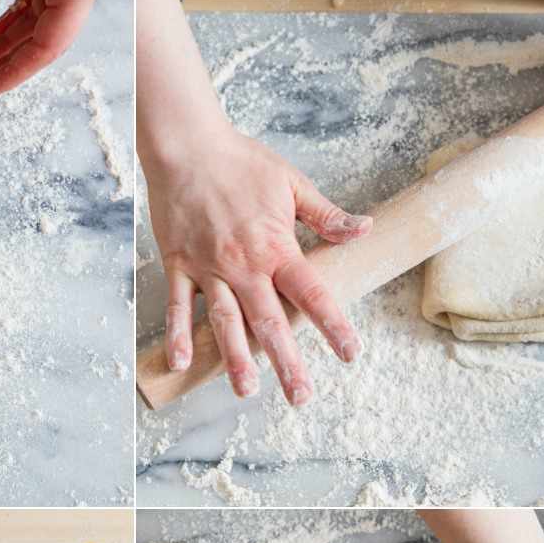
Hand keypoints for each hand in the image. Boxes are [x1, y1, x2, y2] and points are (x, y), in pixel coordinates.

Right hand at [144, 124, 371, 404]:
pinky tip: (182, 364)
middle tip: (299, 396)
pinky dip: (179, 335)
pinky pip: (179, 306)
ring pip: (225, 322)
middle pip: (269, 322)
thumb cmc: (241, 162)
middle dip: (286, 361)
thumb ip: (326, 215)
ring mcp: (209, 268)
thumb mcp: (292, 184)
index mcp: (276, 247)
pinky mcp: (179, 265)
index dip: (333, 325)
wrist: (187, 146)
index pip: (312, 293)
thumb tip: (364, 229)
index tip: (349, 354)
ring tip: (247, 391)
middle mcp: (243, 265)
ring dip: (235, 359)